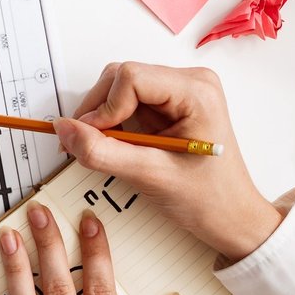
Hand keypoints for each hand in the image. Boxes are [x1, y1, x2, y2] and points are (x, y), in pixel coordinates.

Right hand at [55, 63, 282, 261]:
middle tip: (92, 146)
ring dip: (104, 118)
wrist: (231, 216)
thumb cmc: (207, 199)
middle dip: (99, 112)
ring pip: (118, 87)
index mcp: (196, 92)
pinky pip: (126, 100)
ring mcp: (179, 90)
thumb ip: (101, 152)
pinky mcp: (169, 102)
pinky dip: (113, 122)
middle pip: (121, 77)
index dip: (105, 107)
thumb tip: (63, 130)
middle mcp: (190, 82)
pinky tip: (123, 146)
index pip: (130, 77)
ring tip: (113, 150)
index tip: (98, 140)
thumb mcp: (149, 176)